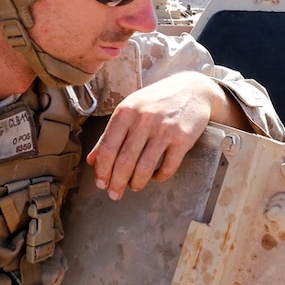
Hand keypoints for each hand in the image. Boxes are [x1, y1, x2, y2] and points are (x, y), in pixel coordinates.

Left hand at [86, 71, 243, 198]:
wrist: (192, 89)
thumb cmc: (157, 101)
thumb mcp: (130, 110)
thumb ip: (110, 134)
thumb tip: (92, 160)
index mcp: (126, 112)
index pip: (107, 148)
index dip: (102, 171)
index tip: (101, 183)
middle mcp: (144, 120)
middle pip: (124, 161)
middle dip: (117, 183)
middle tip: (114, 194)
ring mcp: (164, 130)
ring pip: (145, 168)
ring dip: (137, 183)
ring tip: (134, 187)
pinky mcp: (183, 139)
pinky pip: (168, 167)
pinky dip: (159, 177)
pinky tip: (155, 177)